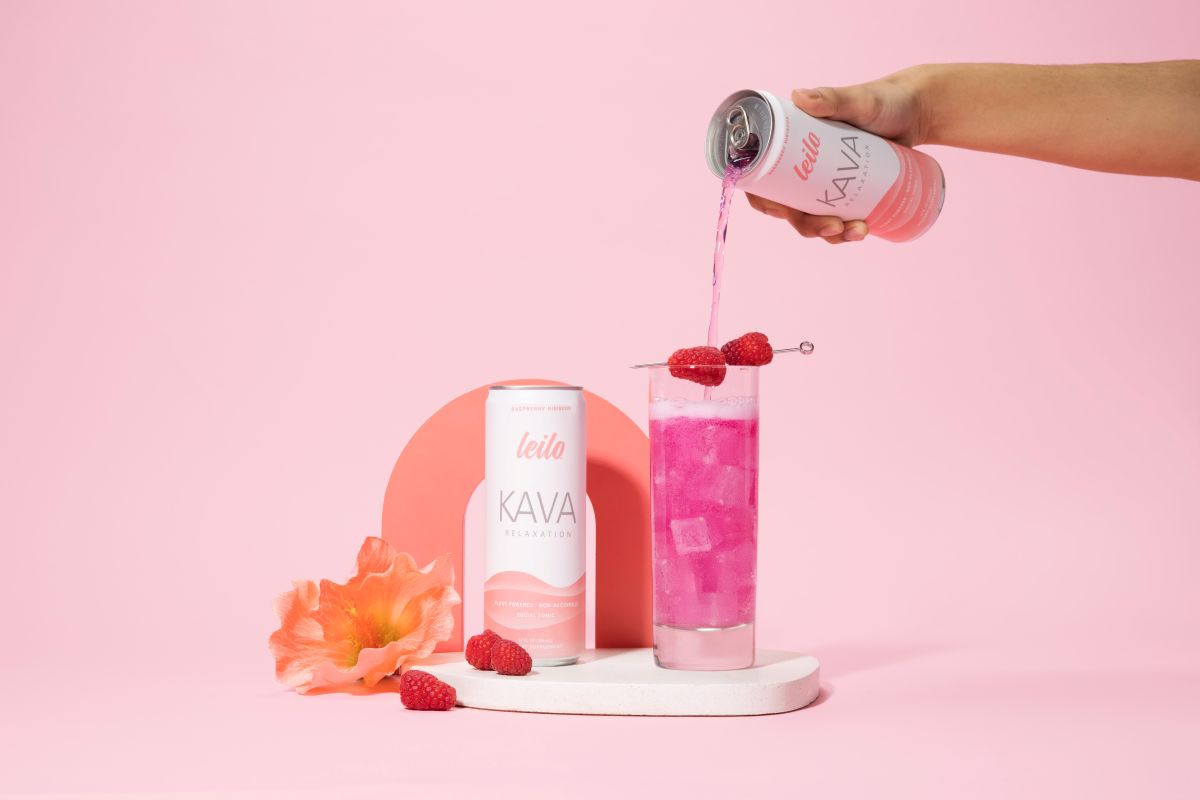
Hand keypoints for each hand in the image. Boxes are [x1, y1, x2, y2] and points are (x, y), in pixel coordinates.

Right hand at [746, 68, 928, 243]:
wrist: (916, 111)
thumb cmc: (883, 100)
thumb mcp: (858, 100)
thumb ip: (831, 98)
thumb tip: (798, 96)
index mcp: (792, 144)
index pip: (765, 177)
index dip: (765, 198)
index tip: (783, 211)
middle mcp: (804, 167)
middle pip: (789, 207)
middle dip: (807, 224)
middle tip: (834, 225)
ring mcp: (825, 183)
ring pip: (813, 218)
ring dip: (829, 233)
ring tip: (859, 231)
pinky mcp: (846, 193)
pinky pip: (838, 220)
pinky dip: (846, 232)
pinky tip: (863, 231)